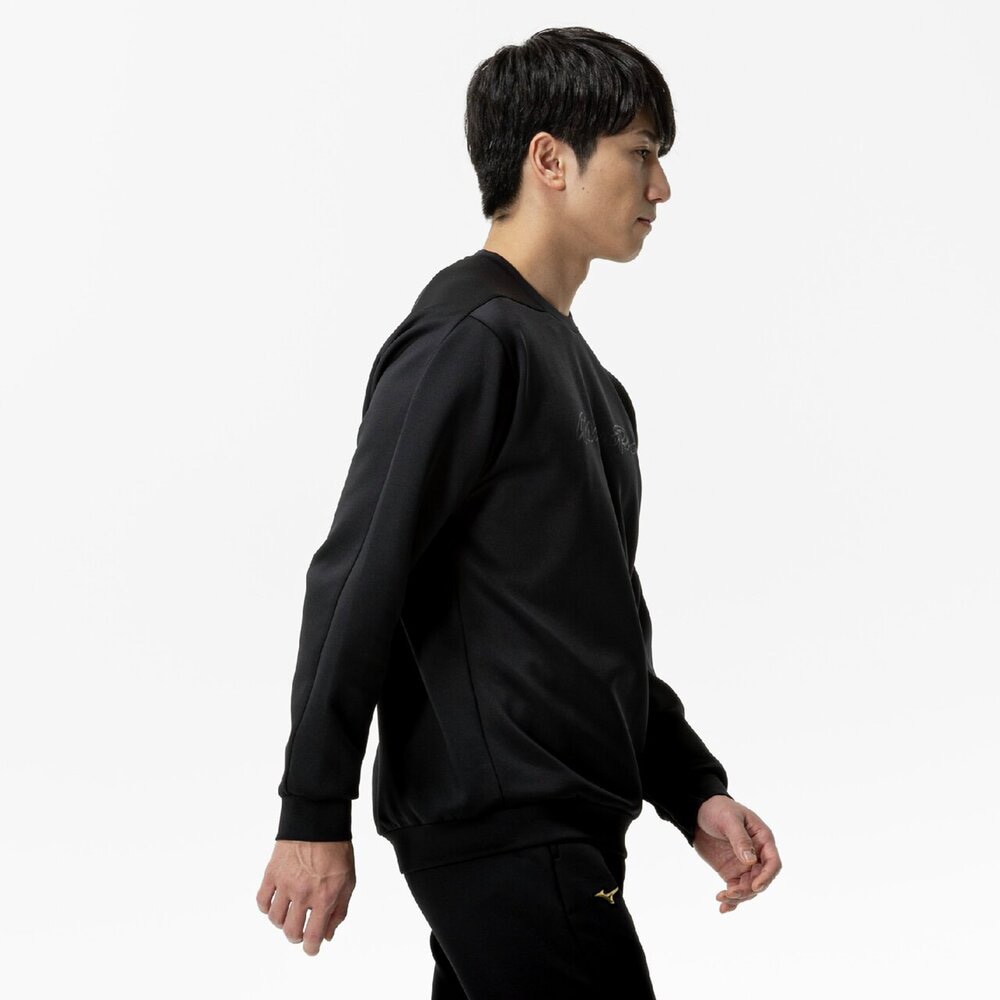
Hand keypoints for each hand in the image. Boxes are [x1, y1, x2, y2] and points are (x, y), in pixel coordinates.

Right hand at [256, 839, 355, 955]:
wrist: (318, 821)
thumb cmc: (337, 850)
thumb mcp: (348, 881)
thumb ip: (339, 910)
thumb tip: (328, 935)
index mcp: (325, 896)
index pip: (312, 936)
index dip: (311, 948)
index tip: (311, 948)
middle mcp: (303, 893)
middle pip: (291, 932)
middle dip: (297, 936)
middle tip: (301, 929)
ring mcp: (285, 883)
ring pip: (275, 919)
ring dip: (283, 921)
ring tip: (290, 912)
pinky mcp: (272, 873)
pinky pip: (262, 901)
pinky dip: (267, 906)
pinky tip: (276, 901)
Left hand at [692, 795, 780, 913]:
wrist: (698, 812)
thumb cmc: (718, 809)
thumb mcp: (729, 820)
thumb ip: (740, 839)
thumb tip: (751, 861)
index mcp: (763, 839)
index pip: (773, 862)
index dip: (767, 876)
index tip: (755, 886)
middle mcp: (757, 855)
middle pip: (761, 880)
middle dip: (748, 889)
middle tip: (730, 892)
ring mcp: (745, 865)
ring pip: (749, 888)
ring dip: (738, 897)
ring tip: (721, 898)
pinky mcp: (731, 872)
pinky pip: (736, 889)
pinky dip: (731, 900)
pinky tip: (723, 908)